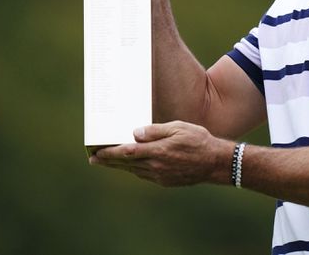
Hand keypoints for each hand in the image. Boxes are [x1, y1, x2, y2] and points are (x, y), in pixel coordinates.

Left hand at [89, 121, 231, 186]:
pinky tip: (131, 166)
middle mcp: (156, 166)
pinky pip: (145, 175)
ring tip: (108, 162)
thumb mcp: (178, 128)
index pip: (127, 152)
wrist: (215, 162)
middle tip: (93, 159)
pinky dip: (134, 170)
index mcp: (157, 151)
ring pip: (134, 170)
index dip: (109, 153)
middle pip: (126, 164)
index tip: (96, 152)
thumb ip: (155, 131)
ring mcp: (160, 176)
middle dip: (108, 161)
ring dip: (120, 166)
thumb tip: (134, 133)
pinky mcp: (165, 181)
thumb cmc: (198, 140)